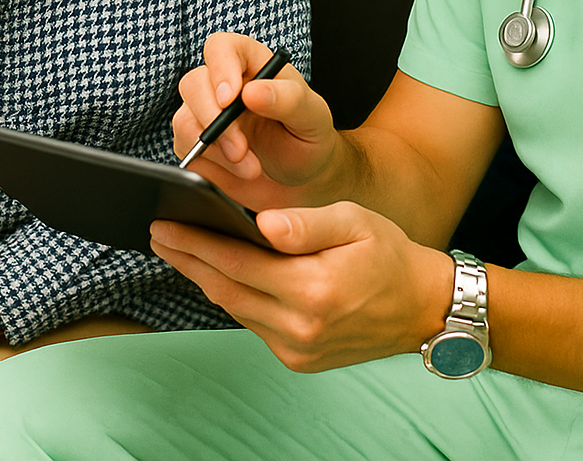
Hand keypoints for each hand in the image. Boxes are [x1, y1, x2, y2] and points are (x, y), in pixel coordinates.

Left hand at [150, 201, 454, 372]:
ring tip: (182, 251)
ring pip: (235, 310)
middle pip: (225, 290)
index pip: (236, 263)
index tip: (164, 226)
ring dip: (206, 280)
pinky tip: (222, 277)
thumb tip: (263, 225)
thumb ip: (308, 224)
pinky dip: (235, 299)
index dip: (195, 244)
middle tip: (158, 235)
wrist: (424, 310)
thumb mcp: (356, 222)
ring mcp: (297, 349)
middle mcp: (300, 326)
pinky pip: (254, 324)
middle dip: (188, 261)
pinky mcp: (298, 359)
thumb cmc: (390, 256)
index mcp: (313, 289)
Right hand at [174, 33, 339, 209]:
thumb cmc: (308, 137)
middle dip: (214, 120)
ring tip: (251, 167)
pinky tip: (239, 172)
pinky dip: (211, 166)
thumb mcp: (313, 116)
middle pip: (193, 84)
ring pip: (184, 120)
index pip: (222, 48)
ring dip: (215, 150)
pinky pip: (185, 149)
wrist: (302, 180)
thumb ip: (289, 100)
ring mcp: (205, 114)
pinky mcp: (196, 144)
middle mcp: (223, 85)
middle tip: (240, 149)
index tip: (230, 99)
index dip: (220, 68)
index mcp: (252, 65)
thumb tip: (252, 91)